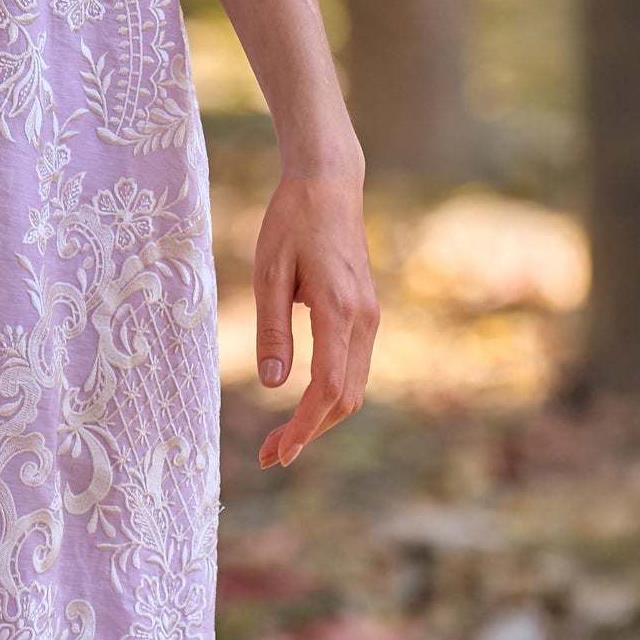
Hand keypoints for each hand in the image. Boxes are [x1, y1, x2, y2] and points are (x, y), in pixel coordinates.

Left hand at [253, 168, 377, 468]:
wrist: (328, 184)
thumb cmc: (292, 221)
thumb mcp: (269, 272)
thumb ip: (271, 329)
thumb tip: (274, 384)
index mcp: (338, 310)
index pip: (328, 388)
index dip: (304, 427)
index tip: (279, 452)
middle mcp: (364, 320)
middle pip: (346, 398)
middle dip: (310, 432)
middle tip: (269, 455)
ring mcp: (370, 317)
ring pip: (354, 387)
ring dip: (321, 418)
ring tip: (281, 438)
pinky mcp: (366, 313)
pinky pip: (354, 367)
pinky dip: (331, 395)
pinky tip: (303, 403)